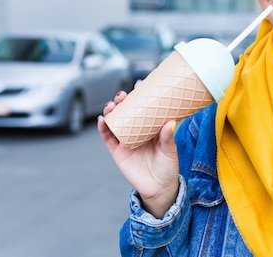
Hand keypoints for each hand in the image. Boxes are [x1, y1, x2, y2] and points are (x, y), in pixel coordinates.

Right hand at [98, 90, 179, 218]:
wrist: (159, 188)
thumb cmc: (168, 167)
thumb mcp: (170, 151)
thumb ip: (167, 137)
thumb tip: (170, 122)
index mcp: (151, 127)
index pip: (144, 108)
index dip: (141, 96)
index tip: (140, 84)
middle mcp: (137, 131)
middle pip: (127, 112)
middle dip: (123, 101)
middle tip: (123, 94)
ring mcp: (126, 140)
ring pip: (116, 121)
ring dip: (112, 111)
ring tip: (113, 105)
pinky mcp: (118, 151)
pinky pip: (108, 137)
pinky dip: (103, 128)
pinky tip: (102, 120)